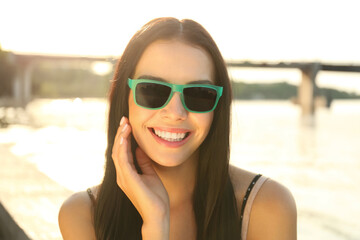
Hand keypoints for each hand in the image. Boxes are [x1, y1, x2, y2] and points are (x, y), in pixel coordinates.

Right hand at [112, 116, 169, 238]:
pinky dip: (122, 147)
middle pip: (117, 150)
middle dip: (120, 134)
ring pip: (117, 153)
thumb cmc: (155, 197)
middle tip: (125, 120)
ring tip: (125, 124)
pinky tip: (125, 137)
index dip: (124, 137)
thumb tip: (140, 149)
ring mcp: (123, 177)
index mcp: (127, 174)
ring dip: (120, 137)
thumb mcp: (150, 174)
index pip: (122, 152)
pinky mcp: (128, 179)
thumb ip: (143, 162)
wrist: (158, 214)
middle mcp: (122, 175)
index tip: (128, 124)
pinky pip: (122, 160)